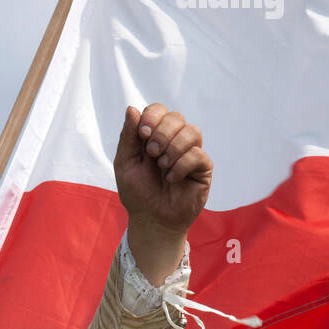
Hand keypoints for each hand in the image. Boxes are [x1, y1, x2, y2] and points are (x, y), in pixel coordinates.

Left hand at [114, 104, 212, 234]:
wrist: (151, 220)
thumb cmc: (138, 193)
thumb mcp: (125, 164)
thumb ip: (128, 137)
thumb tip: (132, 108)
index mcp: (154, 136)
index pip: (159, 110)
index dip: (152, 117)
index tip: (143, 134)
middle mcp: (174, 141)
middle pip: (176, 117)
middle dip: (162, 133)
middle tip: (152, 154)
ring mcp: (190, 153)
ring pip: (191, 131)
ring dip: (173, 148)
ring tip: (162, 167)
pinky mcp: (202, 168)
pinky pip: (198, 155)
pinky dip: (182, 165)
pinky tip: (172, 179)